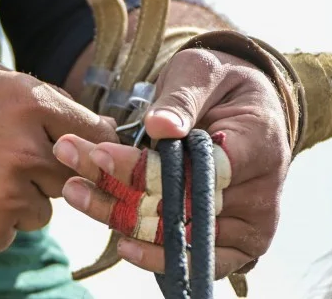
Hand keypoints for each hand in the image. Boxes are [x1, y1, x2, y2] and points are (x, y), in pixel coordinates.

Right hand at [0, 56, 115, 258]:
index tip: (86, 154)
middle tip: (7, 164)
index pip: (96, 134)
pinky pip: (6, 235)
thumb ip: (29, 91)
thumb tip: (73, 113)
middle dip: (47, 174)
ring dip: (16, 201)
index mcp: (26, 102)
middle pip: (72, 177)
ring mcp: (5, 197)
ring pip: (40, 211)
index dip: (93, 145)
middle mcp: (24, 150)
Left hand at [55, 48, 289, 277]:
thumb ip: (182, 98)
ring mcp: (249, 227)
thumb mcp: (202, 72)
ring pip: (177, 234)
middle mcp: (260, 195)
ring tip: (75, 191)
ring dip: (121, 217)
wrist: (248, 108)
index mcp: (259, 145)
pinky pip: (193, 260)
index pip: (196, 168)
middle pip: (181, 206)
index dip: (144, 168)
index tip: (100, 154)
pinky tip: (120, 241)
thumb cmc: (221, 84)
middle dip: (118, 188)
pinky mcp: (235, 246)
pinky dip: (155, 253)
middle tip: (71, 167)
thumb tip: (160, 126)